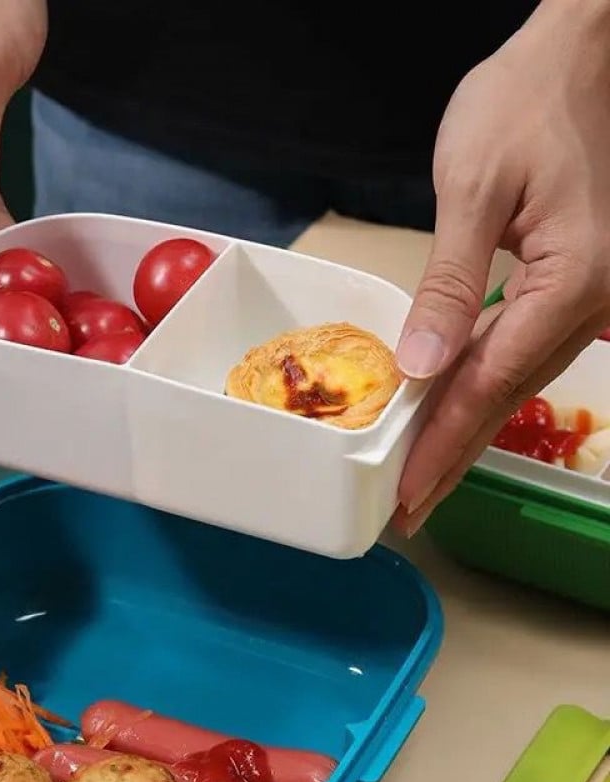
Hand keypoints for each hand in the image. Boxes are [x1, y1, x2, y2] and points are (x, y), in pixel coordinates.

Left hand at [392, 0, 609, 536]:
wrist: (584, 54)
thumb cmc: (528, 103)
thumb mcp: (476, 189)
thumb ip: (451, 283)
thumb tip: (423, 367)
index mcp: (573, 283)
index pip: (489, 385)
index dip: (442, 444)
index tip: (406, 493)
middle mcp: (593, 303)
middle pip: (506, 397)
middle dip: (452, 456)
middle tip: (408, 510)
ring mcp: (592, 297)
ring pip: (516, 380)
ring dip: (466, 431)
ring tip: (423, 477)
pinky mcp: (578, 284)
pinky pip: (523, 349)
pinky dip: (483, 387)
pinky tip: (453, 411)